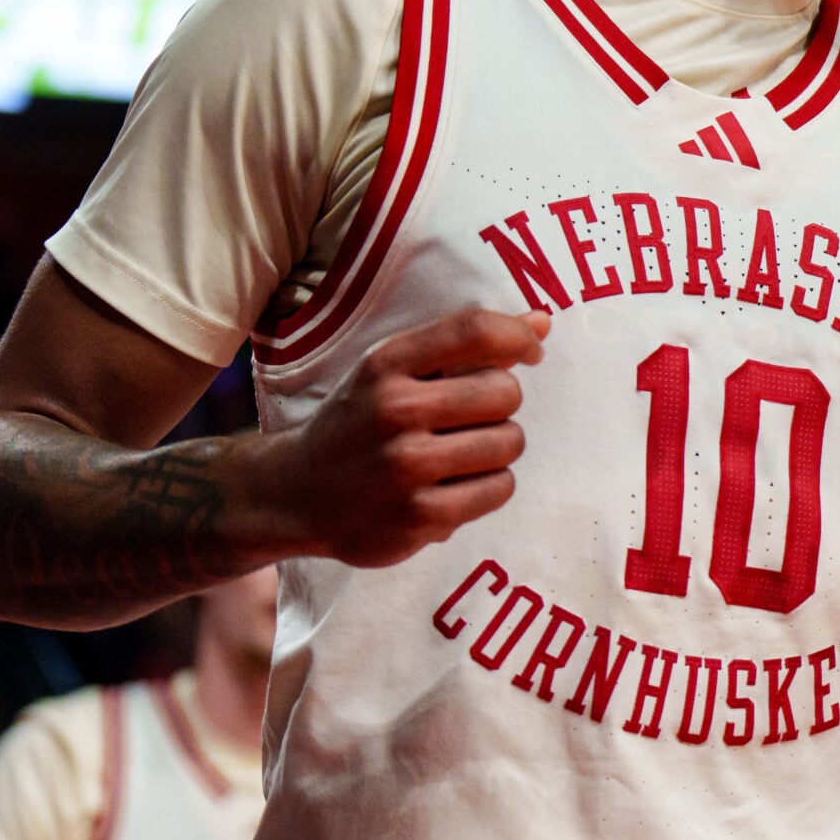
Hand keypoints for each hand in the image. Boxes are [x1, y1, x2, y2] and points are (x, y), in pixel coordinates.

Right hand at [253, 306, 550, 565]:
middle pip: (505, 392)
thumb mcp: (394, 372)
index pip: (475, 330)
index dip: (519, 337)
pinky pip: (500, 488)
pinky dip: (490, 487)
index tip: (530, 352)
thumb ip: (466, 346)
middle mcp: (394, 411)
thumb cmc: (361, 423)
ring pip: (510, 442)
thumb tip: (543, 322)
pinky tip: (457, 485)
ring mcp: (405, 467)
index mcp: (386, 365)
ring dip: (498, 448)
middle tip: (471, 418)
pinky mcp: (420, 517)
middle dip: (501, 403)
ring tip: (461, 453)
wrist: (295, 494)